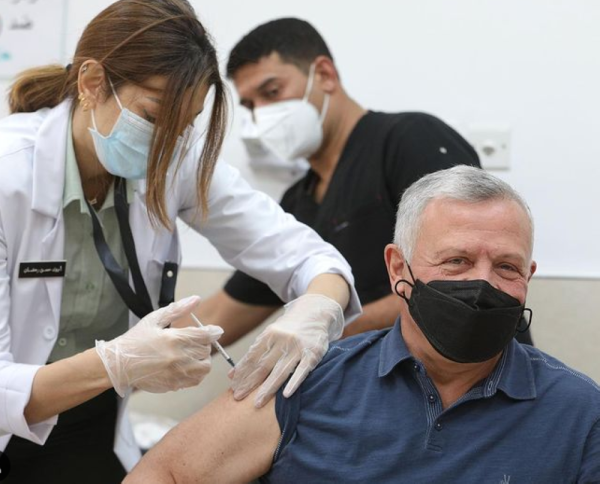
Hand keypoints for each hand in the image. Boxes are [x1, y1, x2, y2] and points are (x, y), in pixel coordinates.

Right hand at [95, 296, 222, 396]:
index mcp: (173, 339)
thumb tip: (196, 299)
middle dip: (204, 344)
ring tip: (193, 354)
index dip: (213, 332)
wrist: (118, 364)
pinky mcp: (173, 385)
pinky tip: (188, 366)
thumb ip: (178, 309)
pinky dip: (197, 373)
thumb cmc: (135, 340)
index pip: (205, 335)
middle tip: (195, 341)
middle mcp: (178, 357)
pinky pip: (195, 380)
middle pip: (206, 350)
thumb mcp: (154, 319)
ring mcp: (176, 373)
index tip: (215, 331)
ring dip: (203, 359)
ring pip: (205, 367)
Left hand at [229, 294, 343, 406]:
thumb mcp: (271, 334)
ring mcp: (298, 347)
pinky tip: (285, 395)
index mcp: (270, 334)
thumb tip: (232, 374)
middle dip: (249, 383)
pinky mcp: (313, 353)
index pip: (252, 357)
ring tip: (256, 403)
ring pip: (280, 371)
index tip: (233, 386)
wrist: (315, 311)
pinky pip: (302, 371)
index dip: (242, 372)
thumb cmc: (289, 328)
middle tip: (238, 397)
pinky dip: (293, 383)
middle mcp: (283, 340)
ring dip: (267, 389)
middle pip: (263, 366)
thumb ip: (255, 353)